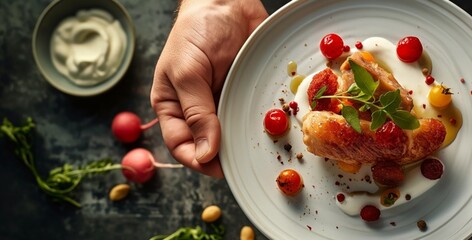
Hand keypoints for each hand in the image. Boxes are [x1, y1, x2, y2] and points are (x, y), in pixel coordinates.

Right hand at [150, 0, 266, 177]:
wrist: (227, 2)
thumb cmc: (197, 31)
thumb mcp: (187, 71)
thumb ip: (196, 112)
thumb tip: (205, 154)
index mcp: (173, 106)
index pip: (181, 145)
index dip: (198, 160)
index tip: (219, 168)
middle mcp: (198, 108)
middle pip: (210, 144)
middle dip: (227, 154)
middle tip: (247, 160)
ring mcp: (223, 101)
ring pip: (233, 133)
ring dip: (246, 140)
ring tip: (262, 145)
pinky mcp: (244, 92)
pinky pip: (252, 113)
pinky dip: (263, 121)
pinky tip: (274, 124)